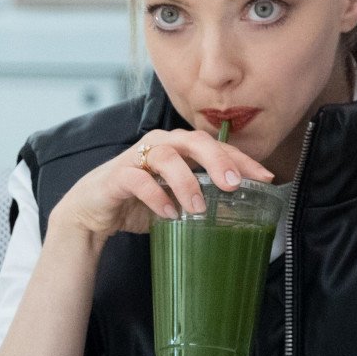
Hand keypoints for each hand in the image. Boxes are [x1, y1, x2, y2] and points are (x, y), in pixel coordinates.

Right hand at [51, 128, 273, 242]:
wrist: (92, 211)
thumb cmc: (138, 201)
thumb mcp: (176, 197)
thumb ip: (203, 197)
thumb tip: (242, 212)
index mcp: (177, 148)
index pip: (215, 146)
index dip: (241, 158)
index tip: (264, 177)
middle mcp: (159, 146)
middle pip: (193, 141)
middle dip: (218, 160)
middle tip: (234, 184)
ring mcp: (136, 158)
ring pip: (167, 157)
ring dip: (187, 182)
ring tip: (198, 209)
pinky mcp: (117, 176)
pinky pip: (139, 180)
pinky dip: (157, 197)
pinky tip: (169, 215)